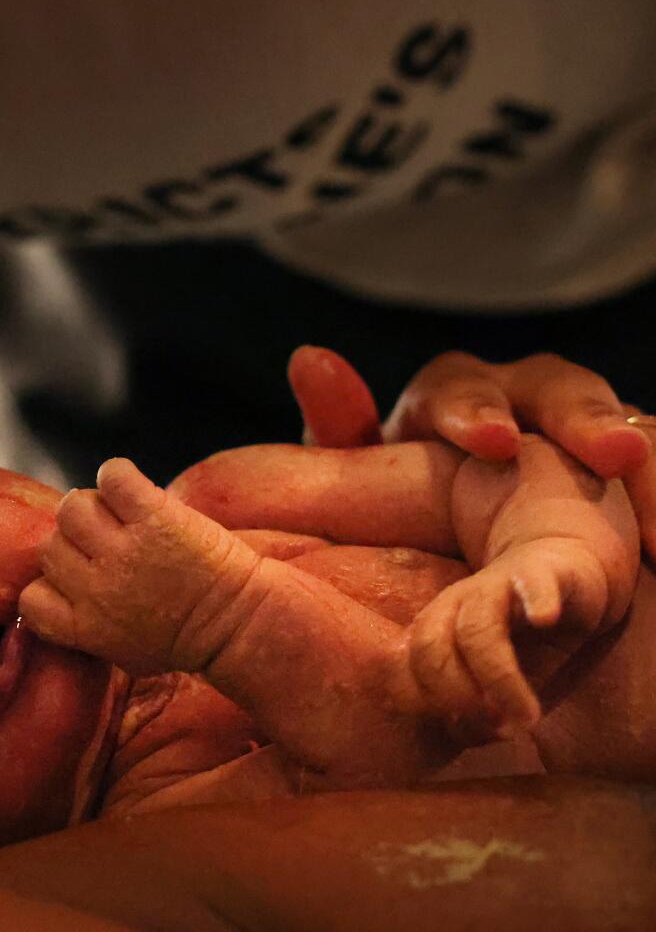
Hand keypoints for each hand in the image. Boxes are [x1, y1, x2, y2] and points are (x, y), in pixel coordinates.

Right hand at [22, 458, 263, 675]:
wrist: (242, 624)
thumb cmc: (185, 639)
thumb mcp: (122, 653)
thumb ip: (82, 627)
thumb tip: (53, 598)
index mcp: (84, 625)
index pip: (30, 597)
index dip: (51, 583)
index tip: (78, 581)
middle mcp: (96, 588)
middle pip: (50, 546)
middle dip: (76, 544)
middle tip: (109, 544)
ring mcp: (124, 551)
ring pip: (71, 507)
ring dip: (92, 507)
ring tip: (119, 515)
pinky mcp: (153, 517)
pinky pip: (111, 476)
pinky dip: (117, 475)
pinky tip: (131, 490)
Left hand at [290, 347, 655, 561]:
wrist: (455, 572)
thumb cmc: (392, 525)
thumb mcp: (358, 491)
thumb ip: (336, 439)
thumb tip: (309, 359)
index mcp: (451, 403)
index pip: (461, 386)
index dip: (475, 408)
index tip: (491, 442)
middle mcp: (527, 407)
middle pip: (559, 390)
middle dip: (586, 417)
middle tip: (613, 453)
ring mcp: (588, 441)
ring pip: (628, 427)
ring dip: (648, 459)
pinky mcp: (631, 481)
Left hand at [405, 537, 615, 739]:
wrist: (563, 571)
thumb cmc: (528, 637)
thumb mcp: (502, 680)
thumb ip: (484, 711)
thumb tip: (482, 736)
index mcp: (436, 627)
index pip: (407, 665)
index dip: (428, 702)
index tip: (462, 728)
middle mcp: (456, 604)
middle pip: (431, 646)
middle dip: (454, 693)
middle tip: (495, 724)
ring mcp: (497, 586)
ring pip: (478, 626)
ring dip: (499, 677)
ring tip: (527, 715)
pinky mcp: (542, 572)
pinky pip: (533, 583)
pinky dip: (537, 600)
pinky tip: (545, 619)